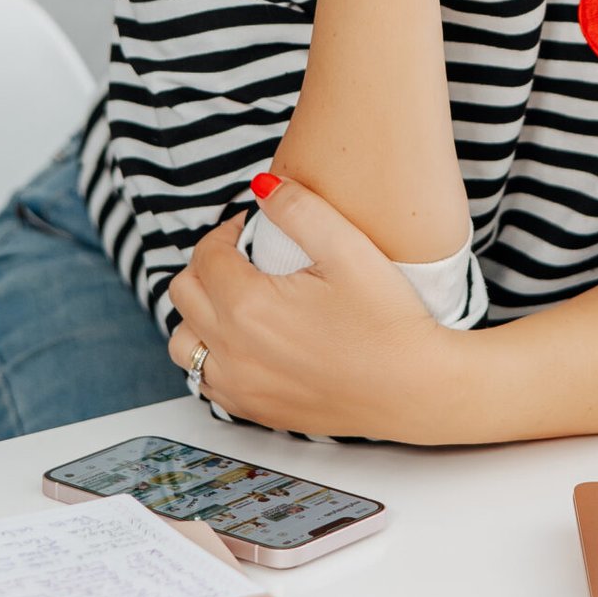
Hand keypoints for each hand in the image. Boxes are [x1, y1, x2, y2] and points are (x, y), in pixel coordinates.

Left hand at [166, 182, 461, 441]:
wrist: (414, 387)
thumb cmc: (388, 320)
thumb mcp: (349, 248)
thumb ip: (300, 208)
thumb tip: (261, 186)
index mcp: (249, 306)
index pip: (206, 256)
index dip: (225, 232)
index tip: (250, 228)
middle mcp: (233, 350)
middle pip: (183, 295)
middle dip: (207, 267)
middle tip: (242, 257)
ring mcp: (240, 386)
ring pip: (183, 342)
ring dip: (199, 313)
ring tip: (236, 299)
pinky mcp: (254, 410)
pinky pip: (204, 380)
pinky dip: (211, 355)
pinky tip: (246, 341)